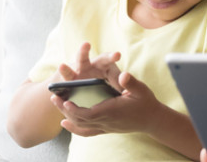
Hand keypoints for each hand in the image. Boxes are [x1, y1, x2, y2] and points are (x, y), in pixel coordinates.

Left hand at [50, 71, 165, 135]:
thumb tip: (123, 74)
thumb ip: (131, 82)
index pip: (89, 113)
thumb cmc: (146, 102)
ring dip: (68, 117)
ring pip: (82, 126)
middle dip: (66, 110)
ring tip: (57, 105)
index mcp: (112, 111)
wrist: (152, 120)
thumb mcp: (141, 89)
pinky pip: (87, 132)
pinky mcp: (106, 129)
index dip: (75, 109)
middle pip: (81, 119)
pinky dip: (74, 129)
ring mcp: (105, 127)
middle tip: (54, 98)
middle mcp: (106, 121)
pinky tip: (65, 124)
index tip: (65, 101)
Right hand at [57, 42, 121, 89]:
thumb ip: (122, 85)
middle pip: (84, 57)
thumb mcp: (117, 84)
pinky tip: (54, 93)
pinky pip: (62, 87)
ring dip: (66, 69)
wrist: (93, 93)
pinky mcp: (67, 86)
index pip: (107, 59)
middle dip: (84, 51)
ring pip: (69, 71)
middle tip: (86, 44)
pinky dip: (58, 89)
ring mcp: (75, 76)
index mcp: (102, 65)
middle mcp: (87, 67)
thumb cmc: (109, 85)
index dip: (111, 56)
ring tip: (62, 66)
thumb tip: (127, 87)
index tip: (117, 55)